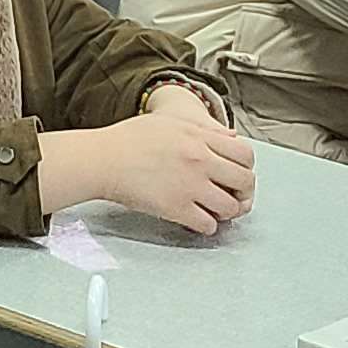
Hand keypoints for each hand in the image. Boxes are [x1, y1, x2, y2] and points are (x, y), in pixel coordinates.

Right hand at [55, 99, 255, 233]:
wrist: (102, 159)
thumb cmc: (128, 140)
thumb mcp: (170, 122)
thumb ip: (203, 128)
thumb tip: (231, 135)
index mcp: (199, 137)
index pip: (246, 154)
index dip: (245, 167)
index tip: (236, 174)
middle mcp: (200, 160)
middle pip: (245, 181)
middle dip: (242, 192)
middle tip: (231, 195)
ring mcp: (189, 185)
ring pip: (230, 207)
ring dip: (226, 211)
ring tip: (214, 210)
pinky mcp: (176, 207)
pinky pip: (207, 224)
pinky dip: (206, 226)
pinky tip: (197, 219)